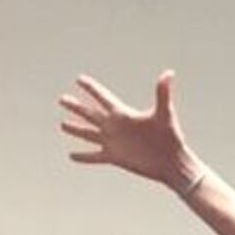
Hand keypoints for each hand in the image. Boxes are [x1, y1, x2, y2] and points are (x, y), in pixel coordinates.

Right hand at [58, 71, 200, 192]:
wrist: (172, 162)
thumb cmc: (170, 137)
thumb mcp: (164, 113)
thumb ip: (162, 93)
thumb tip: (169, 72)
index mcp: (123, 114)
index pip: (102, 97)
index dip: (91, 88)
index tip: (79, 79)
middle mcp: (115, 127)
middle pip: (90, 113)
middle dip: (75, 106)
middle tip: (62, 99)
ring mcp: (113, 142)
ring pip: (88, 134)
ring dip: (75, 129)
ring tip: (62, 124)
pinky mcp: (114, 158)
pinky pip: (94, 157)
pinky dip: (83, 157)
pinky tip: (71, 156)